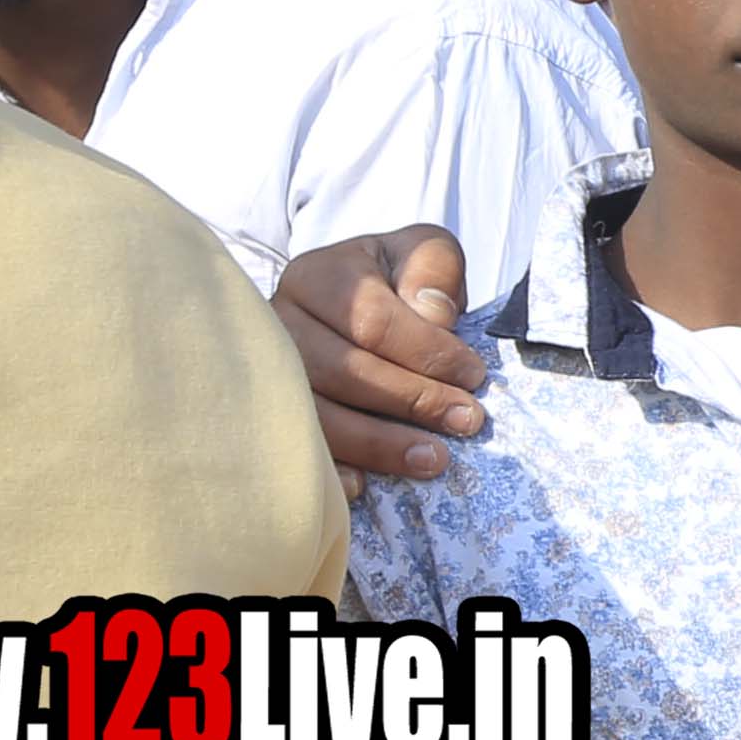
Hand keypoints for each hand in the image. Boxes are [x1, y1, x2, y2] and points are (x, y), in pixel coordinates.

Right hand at [276, 226, 489, 481]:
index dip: (427, 353)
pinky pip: (291, 445)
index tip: (473, 377)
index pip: (371, 320)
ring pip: (316, 412)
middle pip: (343, 370)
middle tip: (466, 422)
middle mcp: (280, 321)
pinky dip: (329, 468)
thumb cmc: (396, 280)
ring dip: (378, 443)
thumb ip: (435, 268)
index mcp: (318, 275)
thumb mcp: (424, 254)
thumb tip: (432, 315)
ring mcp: (267, 370)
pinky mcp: (268, 412)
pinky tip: (364, 485)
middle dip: (412, 401)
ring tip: (433, 460)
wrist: (356, 299)